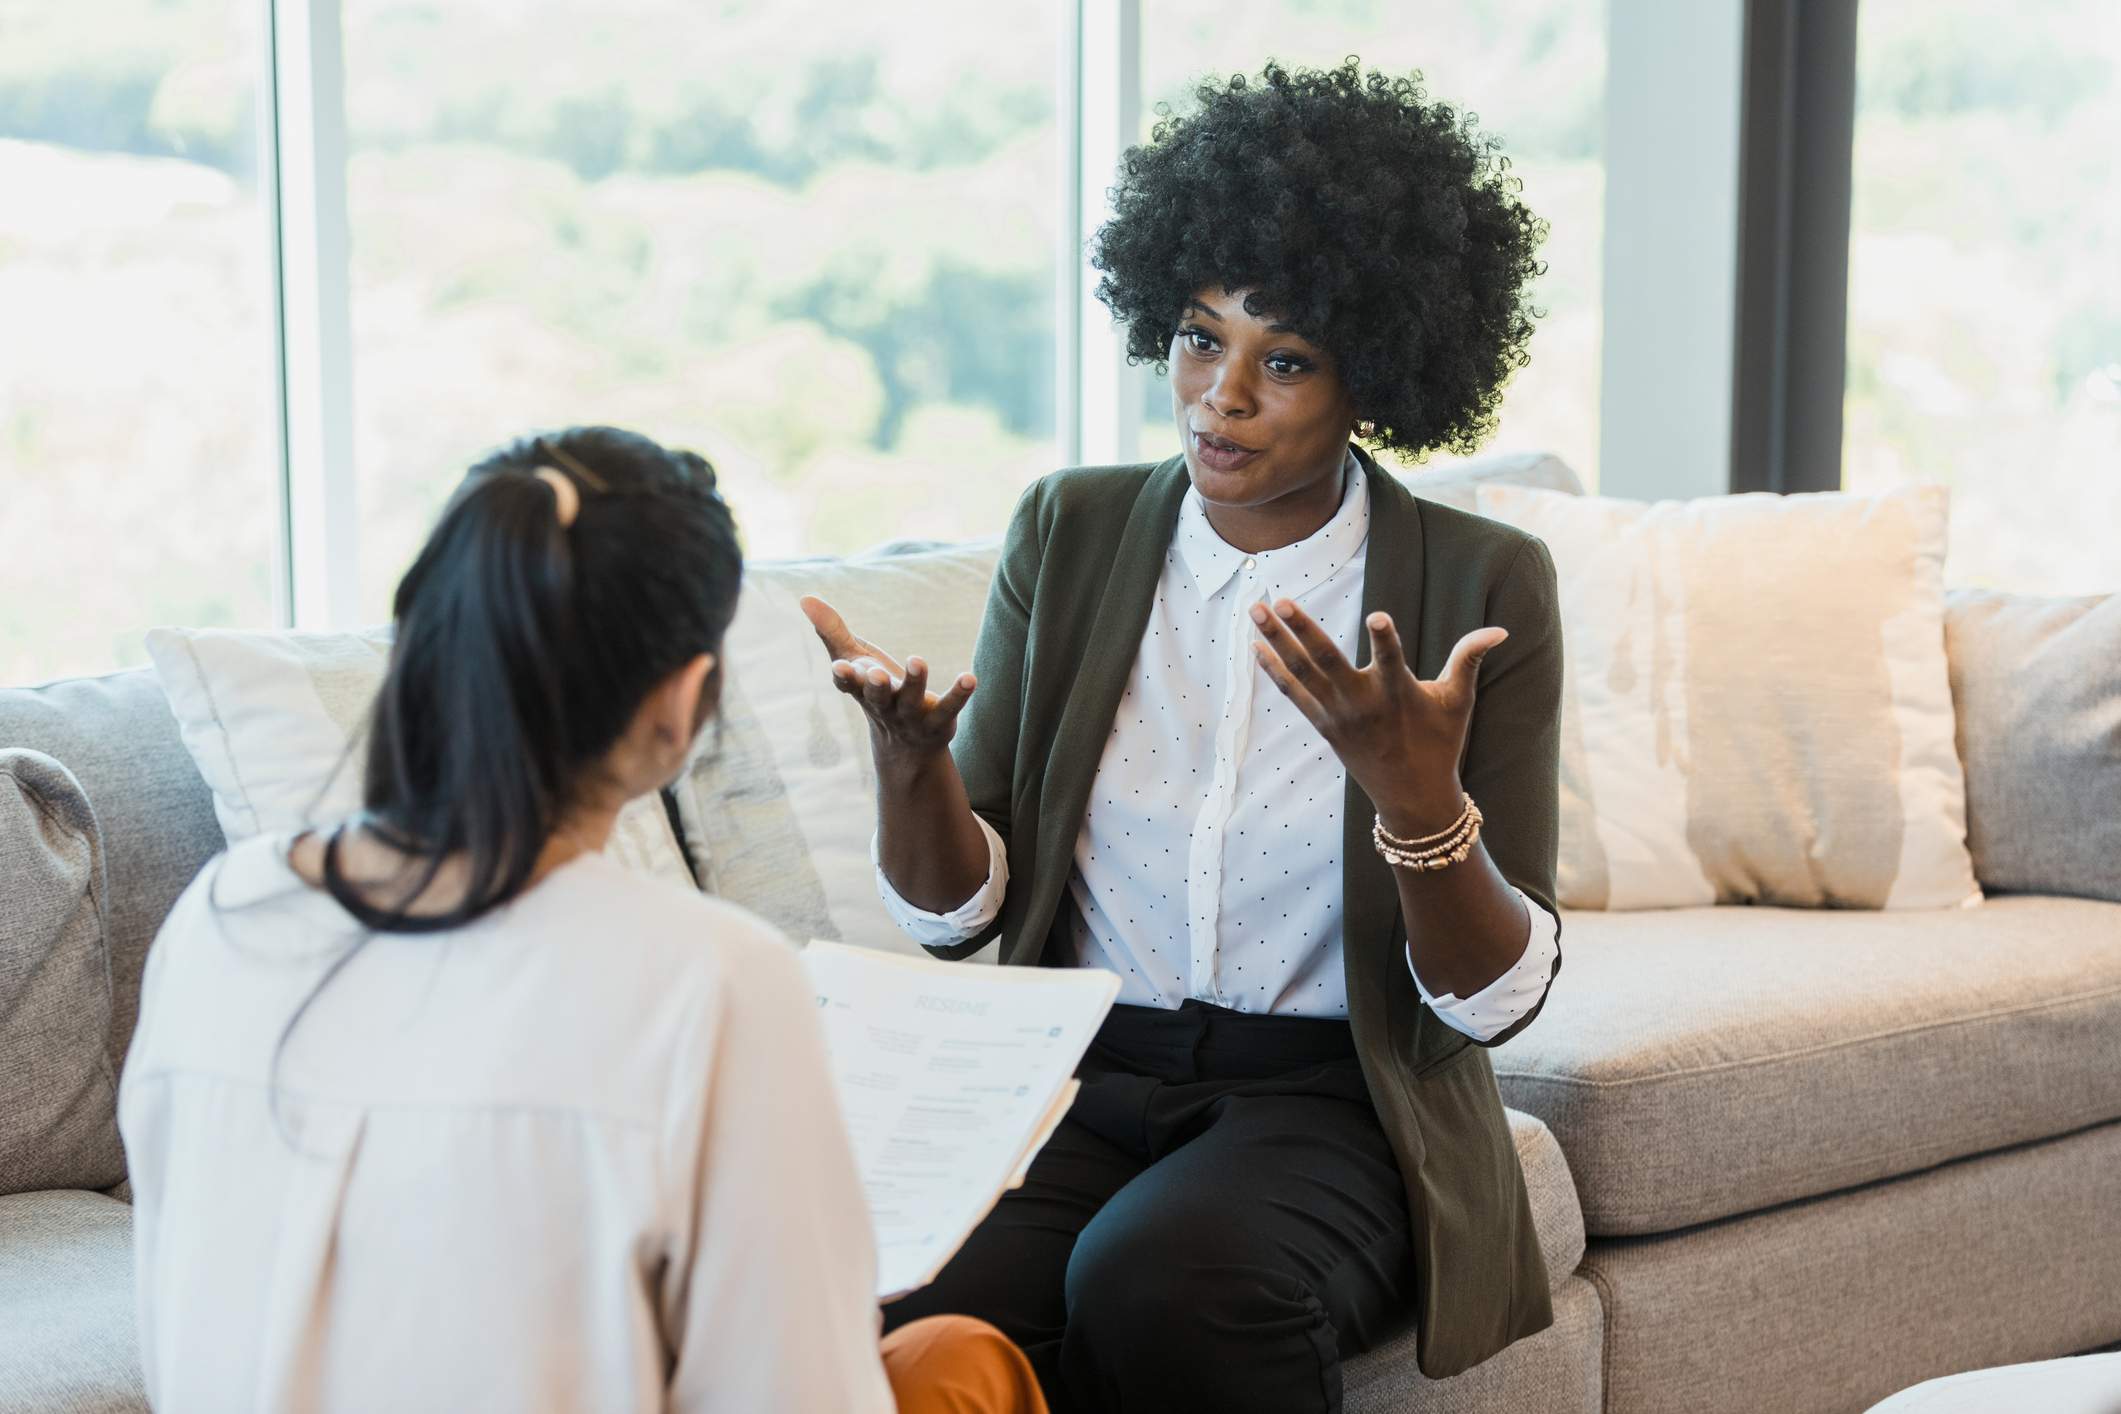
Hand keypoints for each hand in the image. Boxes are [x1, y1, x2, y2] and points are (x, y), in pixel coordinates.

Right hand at [798, 595, 975, 765]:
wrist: (906, 746)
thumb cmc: (875, 690)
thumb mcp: (855, 659)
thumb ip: (832, 631)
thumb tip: (804, 597)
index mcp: (861, 690)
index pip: (848, 685)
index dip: (844, 677)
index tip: (839, 667)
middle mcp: (884, 705)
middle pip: (877, 696)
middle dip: (875, 685)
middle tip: (876, 673)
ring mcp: (911, 716)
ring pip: (912, 700)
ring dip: (915, 682)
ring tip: (917, 660)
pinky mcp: (938, 721)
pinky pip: (949, 708)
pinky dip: (959, 694)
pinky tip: (970, 678)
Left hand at [1250, 599, 1505, 834]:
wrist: (1412, 797)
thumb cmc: (1439, 743)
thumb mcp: (1458, 701)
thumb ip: (1469, 658)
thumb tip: (1500, 630)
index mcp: (1400, 695)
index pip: (1393, 661)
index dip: (1386, 639)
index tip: (1377, 615)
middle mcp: (1364, 705)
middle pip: (1328, 663)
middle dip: (1304, 631)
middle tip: (1284, 600)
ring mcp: (1339, 716)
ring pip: (1303, 674)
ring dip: (1278, 641)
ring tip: (1255, 610)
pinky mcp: (1324, 725)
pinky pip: (1294, 694)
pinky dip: (1274, 670)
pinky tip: (1255, 645)